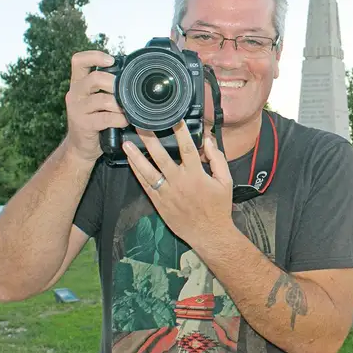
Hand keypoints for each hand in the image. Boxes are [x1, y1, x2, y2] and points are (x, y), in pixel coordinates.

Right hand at [62, 50, 128, 161]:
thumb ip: (106, 88)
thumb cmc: (94, 120)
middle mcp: (74, 93)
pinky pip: (106, 118)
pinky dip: (120, 119)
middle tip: (125, 91)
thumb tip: (131, 77)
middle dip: (114, 83)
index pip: (78, 60)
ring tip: (126, 109)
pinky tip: (125, 121)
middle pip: (94, 78)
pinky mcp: (83, 124)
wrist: (81, 146)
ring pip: (102, 99)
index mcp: (78, 83)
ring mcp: (77, 109)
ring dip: (119, 104)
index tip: (111, 60)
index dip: (95, 56)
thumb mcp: (96, 100)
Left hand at [123, 121, 235, 245]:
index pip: (187, 147)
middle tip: (140, 125)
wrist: (210, 234)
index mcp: (196, 174)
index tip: (173, 118)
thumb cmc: (219, 207)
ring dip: (136, 156)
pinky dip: (137, 173)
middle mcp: (179, 182)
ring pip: (148, 171)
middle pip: (161, 156)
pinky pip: (146, 186)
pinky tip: (130, 162)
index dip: (180, 131)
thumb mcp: (226, 181)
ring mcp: (167, 193)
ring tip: (126, 143)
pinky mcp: (160, 203)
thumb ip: (218, 160)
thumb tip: (209, 141)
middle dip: (150, 140)